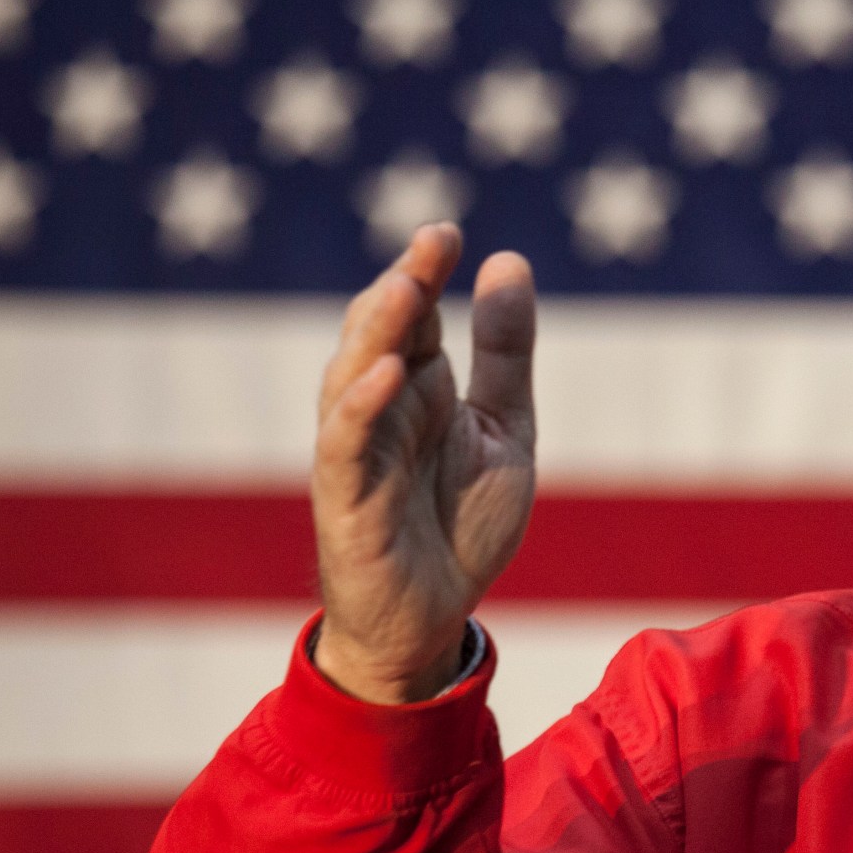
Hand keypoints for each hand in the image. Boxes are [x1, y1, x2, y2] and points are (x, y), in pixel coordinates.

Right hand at [312, 225, 537, 704]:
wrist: (435, 620)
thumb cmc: (461, 524)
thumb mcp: (504, 429)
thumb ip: (504, 353)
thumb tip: (507, 262)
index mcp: (417, 388)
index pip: (413, 316)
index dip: (424, 271)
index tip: (447, 232)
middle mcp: (380, 410)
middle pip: (377, 334)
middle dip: (400, 287)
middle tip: (432, 244)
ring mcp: (357, 453)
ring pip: (350, 378)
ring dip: (375, 334)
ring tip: (406, 290)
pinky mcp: (345, 501)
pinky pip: (344, 447)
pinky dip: (360, 408)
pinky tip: (387, 375)